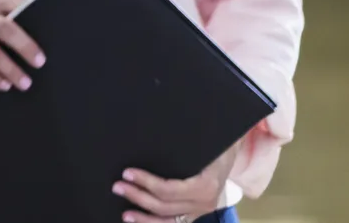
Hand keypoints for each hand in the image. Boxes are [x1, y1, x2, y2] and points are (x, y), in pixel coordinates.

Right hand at [0, 0, 43, 90]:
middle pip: (2, 30)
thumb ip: (12, 8)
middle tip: (38, 64)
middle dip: (22, 47)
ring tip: (24, 83)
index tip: (41, 51)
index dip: (28, 27)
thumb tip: (42, 22)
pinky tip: (2, 84)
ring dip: (7, 68)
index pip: (13, 10)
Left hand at [114, 138, 240, 222]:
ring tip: (125, 214)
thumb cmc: (214, 146)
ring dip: (145, 219)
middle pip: (165, 206)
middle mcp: (204, 202)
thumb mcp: (204, 143)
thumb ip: (182, 145)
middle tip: (117, 187)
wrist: (230, 155)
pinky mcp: (196, 214)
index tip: (127, 174)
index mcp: (205, 185)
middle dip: (138, 197)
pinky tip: (140, 221)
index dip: (146, 183)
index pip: (169, 190)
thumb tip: (153, 135)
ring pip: (169, 221)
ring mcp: (200, 211)